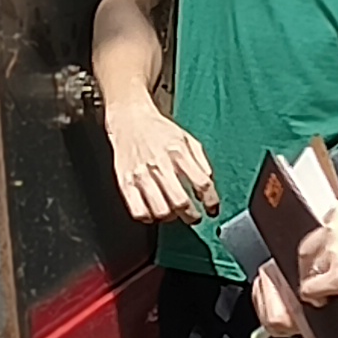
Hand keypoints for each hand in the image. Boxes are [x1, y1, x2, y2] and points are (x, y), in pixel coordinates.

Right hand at [108, 95, 217, 227]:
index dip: (211, 202)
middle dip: (192, 216)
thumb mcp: (187, 139)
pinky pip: (138, 211)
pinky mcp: (125, 182)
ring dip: (171, 218)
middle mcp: (160, 165)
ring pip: (161, 210)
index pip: (202, 184)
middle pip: (181, 202)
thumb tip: (209, 183)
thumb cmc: (158, 130)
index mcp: (179, 152)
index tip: (212, 210)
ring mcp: (141, 175)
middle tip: (194, 217)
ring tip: (174, 214)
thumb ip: (201, 161)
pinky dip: (149, 217)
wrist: (129, 119)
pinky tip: (154, 212)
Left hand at [293, 198, 337, 308]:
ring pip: (308, 269)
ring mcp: (334, 253)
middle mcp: (335, 228)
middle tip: (316, 275)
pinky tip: (321, 301)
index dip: (322, 246)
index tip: (325, 254)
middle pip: (307, 248)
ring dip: (314, 280)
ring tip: (323, 292)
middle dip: (309, 264)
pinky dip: (312, 297)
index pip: (321, 228)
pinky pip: (311, 289)